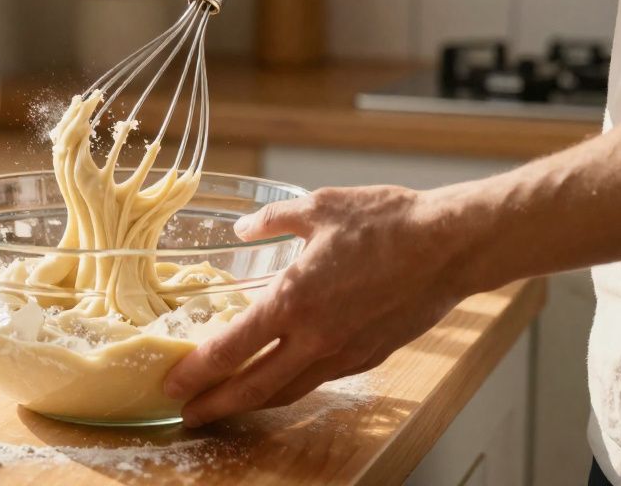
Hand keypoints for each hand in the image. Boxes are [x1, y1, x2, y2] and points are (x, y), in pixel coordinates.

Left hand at [163, 185, 474, 426]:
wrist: (449, 246)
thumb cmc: (386, 222)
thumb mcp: (318, 206)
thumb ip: (271, 221)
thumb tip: (241, 228)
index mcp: (293, 300)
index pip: (231, 348)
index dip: (196, 371)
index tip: (171, 382)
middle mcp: (314, 337)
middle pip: (252, 387)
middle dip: (214, 405)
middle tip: (185, 414)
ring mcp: (343, 353)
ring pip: (286, 391)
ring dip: (250, 403)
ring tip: (224, 406)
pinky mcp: (367, 357)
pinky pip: (318, 380)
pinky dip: (289, 387)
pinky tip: (277, 380)